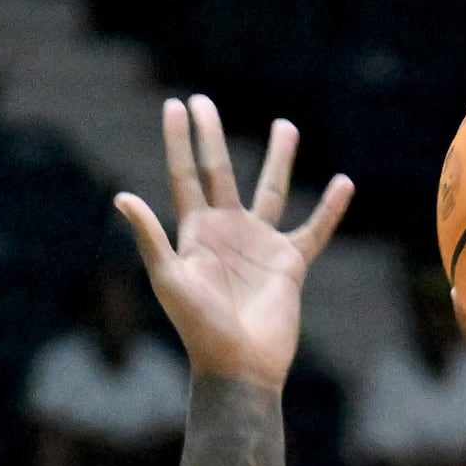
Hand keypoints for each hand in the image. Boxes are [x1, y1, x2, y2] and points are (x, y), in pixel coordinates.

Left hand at [110, 96, 350, 393]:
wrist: (239, 365)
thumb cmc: (199, 328)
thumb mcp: (169, 280)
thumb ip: (151, 237)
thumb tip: (122, 196)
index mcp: (195, 232)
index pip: (185, 175)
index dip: (179, 141)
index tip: (175, 105)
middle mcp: (226, 231)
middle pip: (219, 171)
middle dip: (211, 136)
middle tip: (204, 100)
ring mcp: (259, 244)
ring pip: (271, 190)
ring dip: (278, 158)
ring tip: (285, 125)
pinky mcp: (290, 262)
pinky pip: (314, 229)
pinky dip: (330, 208)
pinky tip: (343, 183)